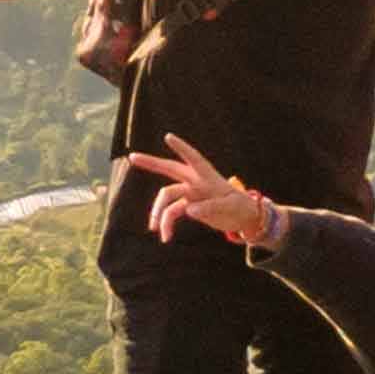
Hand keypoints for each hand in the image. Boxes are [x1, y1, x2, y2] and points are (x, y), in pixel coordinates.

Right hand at [136, 135, 276, 251]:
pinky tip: (165, 237)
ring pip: (167, 197)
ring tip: (156, 229)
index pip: (193, 158)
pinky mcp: (188, 205)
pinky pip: (170, 212)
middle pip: (170, 169)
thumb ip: (210, 207)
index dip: (181, 148)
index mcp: (208, 176)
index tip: (168, 136)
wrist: (242, 218)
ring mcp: (190, 192)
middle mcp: (195, 181)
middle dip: (151, 163)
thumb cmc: (239, 207)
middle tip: (132, 156)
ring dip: (158, 212)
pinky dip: (166, 224)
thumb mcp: (229, 208)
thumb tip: (189, 210)